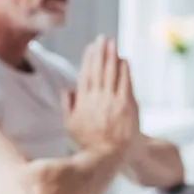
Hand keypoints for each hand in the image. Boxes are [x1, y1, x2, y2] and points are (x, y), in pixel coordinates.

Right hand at [62, 36, 139, 154]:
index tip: (90, 47)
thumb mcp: (71, 125)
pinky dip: (124, 70)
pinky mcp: (127, 105)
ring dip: (112, 56)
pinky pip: (125, 83)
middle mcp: (97, 99)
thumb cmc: (89, 141)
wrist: (110, 154)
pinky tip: (124, 60)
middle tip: (103, 38)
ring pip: (111, 73)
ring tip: (112, 43)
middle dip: (100, 52)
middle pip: (98, 70)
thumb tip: (67, 88)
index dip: (88, 60)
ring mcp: (112, 101)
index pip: (85, 75)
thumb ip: (67, 106)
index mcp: (82, 103)